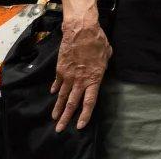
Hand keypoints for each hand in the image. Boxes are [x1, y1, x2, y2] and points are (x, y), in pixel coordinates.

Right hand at [51, 14, 109, 131]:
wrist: (81, 31)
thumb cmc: (97, 41)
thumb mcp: (106, 54)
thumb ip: (103, 64)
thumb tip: (101, 64)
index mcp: (94, 78)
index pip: (89, 101)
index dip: (85, 114)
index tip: (80, 126)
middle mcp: (80, 80)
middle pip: (72, 103)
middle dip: (66, 117)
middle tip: (59, 128)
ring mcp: (69, 76)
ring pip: (62, 95)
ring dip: (58, 107)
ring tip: (54, 117)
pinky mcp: (60, 69)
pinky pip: (58, 82)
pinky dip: (56, 89)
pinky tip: (54, 94)